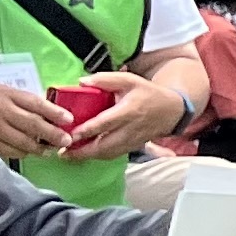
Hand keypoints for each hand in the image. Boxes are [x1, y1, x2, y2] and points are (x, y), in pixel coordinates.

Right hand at [0, 81, 70, 157]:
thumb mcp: (2, 91)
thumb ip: (22, 100)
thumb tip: (48, 110)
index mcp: (8, 95)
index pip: (36, 103)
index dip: (54, 112)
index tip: (69, 119)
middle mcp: (3, 111)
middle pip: (33, 124)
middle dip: (53, 134)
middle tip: (66, 140)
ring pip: (24, 141)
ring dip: (40, 148)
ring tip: (50, 150)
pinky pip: (10, 150)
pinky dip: (23, 153)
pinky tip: (29, 153)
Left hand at [61, 69, 187, 158]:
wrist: (172, 110)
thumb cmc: (148, 93)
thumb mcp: (129, 80)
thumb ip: (105, 80)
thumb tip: (82, 82)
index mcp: (129, 111)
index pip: (105, 123)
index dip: (87, 130)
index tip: (70, 135)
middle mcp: (131, 129)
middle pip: (105, 145)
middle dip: (83, 151)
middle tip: (63, 152)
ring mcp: (133, 140)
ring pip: (109, 153)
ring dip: (89, 156)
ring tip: (70, 155)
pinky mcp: (134, 147)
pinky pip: (114, 155)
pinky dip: (99, 156)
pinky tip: (86, 154)